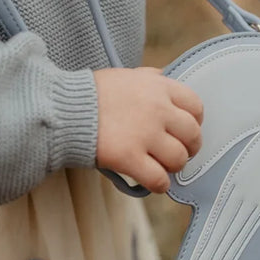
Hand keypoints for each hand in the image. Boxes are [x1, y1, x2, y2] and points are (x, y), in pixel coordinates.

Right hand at [94, 66, 203, 192]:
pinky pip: (159, 179)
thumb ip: (150, 77)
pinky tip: (152, 181)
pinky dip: (159, 184)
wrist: (64, 109)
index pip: (196, 106)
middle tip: (177, 153)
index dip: (195, 122)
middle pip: (192, 135)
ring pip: (179, 159)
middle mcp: (157, 109)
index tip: (184, 130)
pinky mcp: (129, 158)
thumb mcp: (126, 75)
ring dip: (173, 167)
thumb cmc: (92, 93)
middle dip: (189, 148)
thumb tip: (166, 77)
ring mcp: (145, 134)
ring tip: (162, 167)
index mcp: (158, 87)